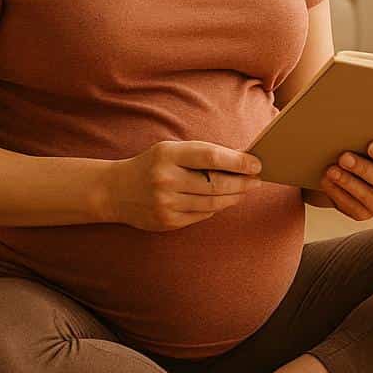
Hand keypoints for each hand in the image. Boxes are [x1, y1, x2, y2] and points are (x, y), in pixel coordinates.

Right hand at [104, 140, 262, 231]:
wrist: (115, 191)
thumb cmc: (151, 165)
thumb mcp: (170, 151)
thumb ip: (199, 154)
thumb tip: (239, 161)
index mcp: (168, 155)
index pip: (210, 157)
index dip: (238, 161)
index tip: (257, 164)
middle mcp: (166, 179)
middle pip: (216, 183)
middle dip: (242, 182)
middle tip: (258, 180)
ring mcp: (166, 203)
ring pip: (212, 203)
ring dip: (234, 196)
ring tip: (246, 190)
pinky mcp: (168, 222)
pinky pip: (202, 216)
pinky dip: (216, 208)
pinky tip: (224, 201)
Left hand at [318, 140, 372, 219]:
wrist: (353, 163)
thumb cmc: (366, 145)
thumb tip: (362, 121)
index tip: (371, 146)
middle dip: (364, 170)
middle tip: (344, 157)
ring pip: (370, 200)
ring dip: (349, 184)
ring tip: (332, 170)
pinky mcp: (365, 214)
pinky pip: (354, 209)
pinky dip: (338, 195)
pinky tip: (327, 181)